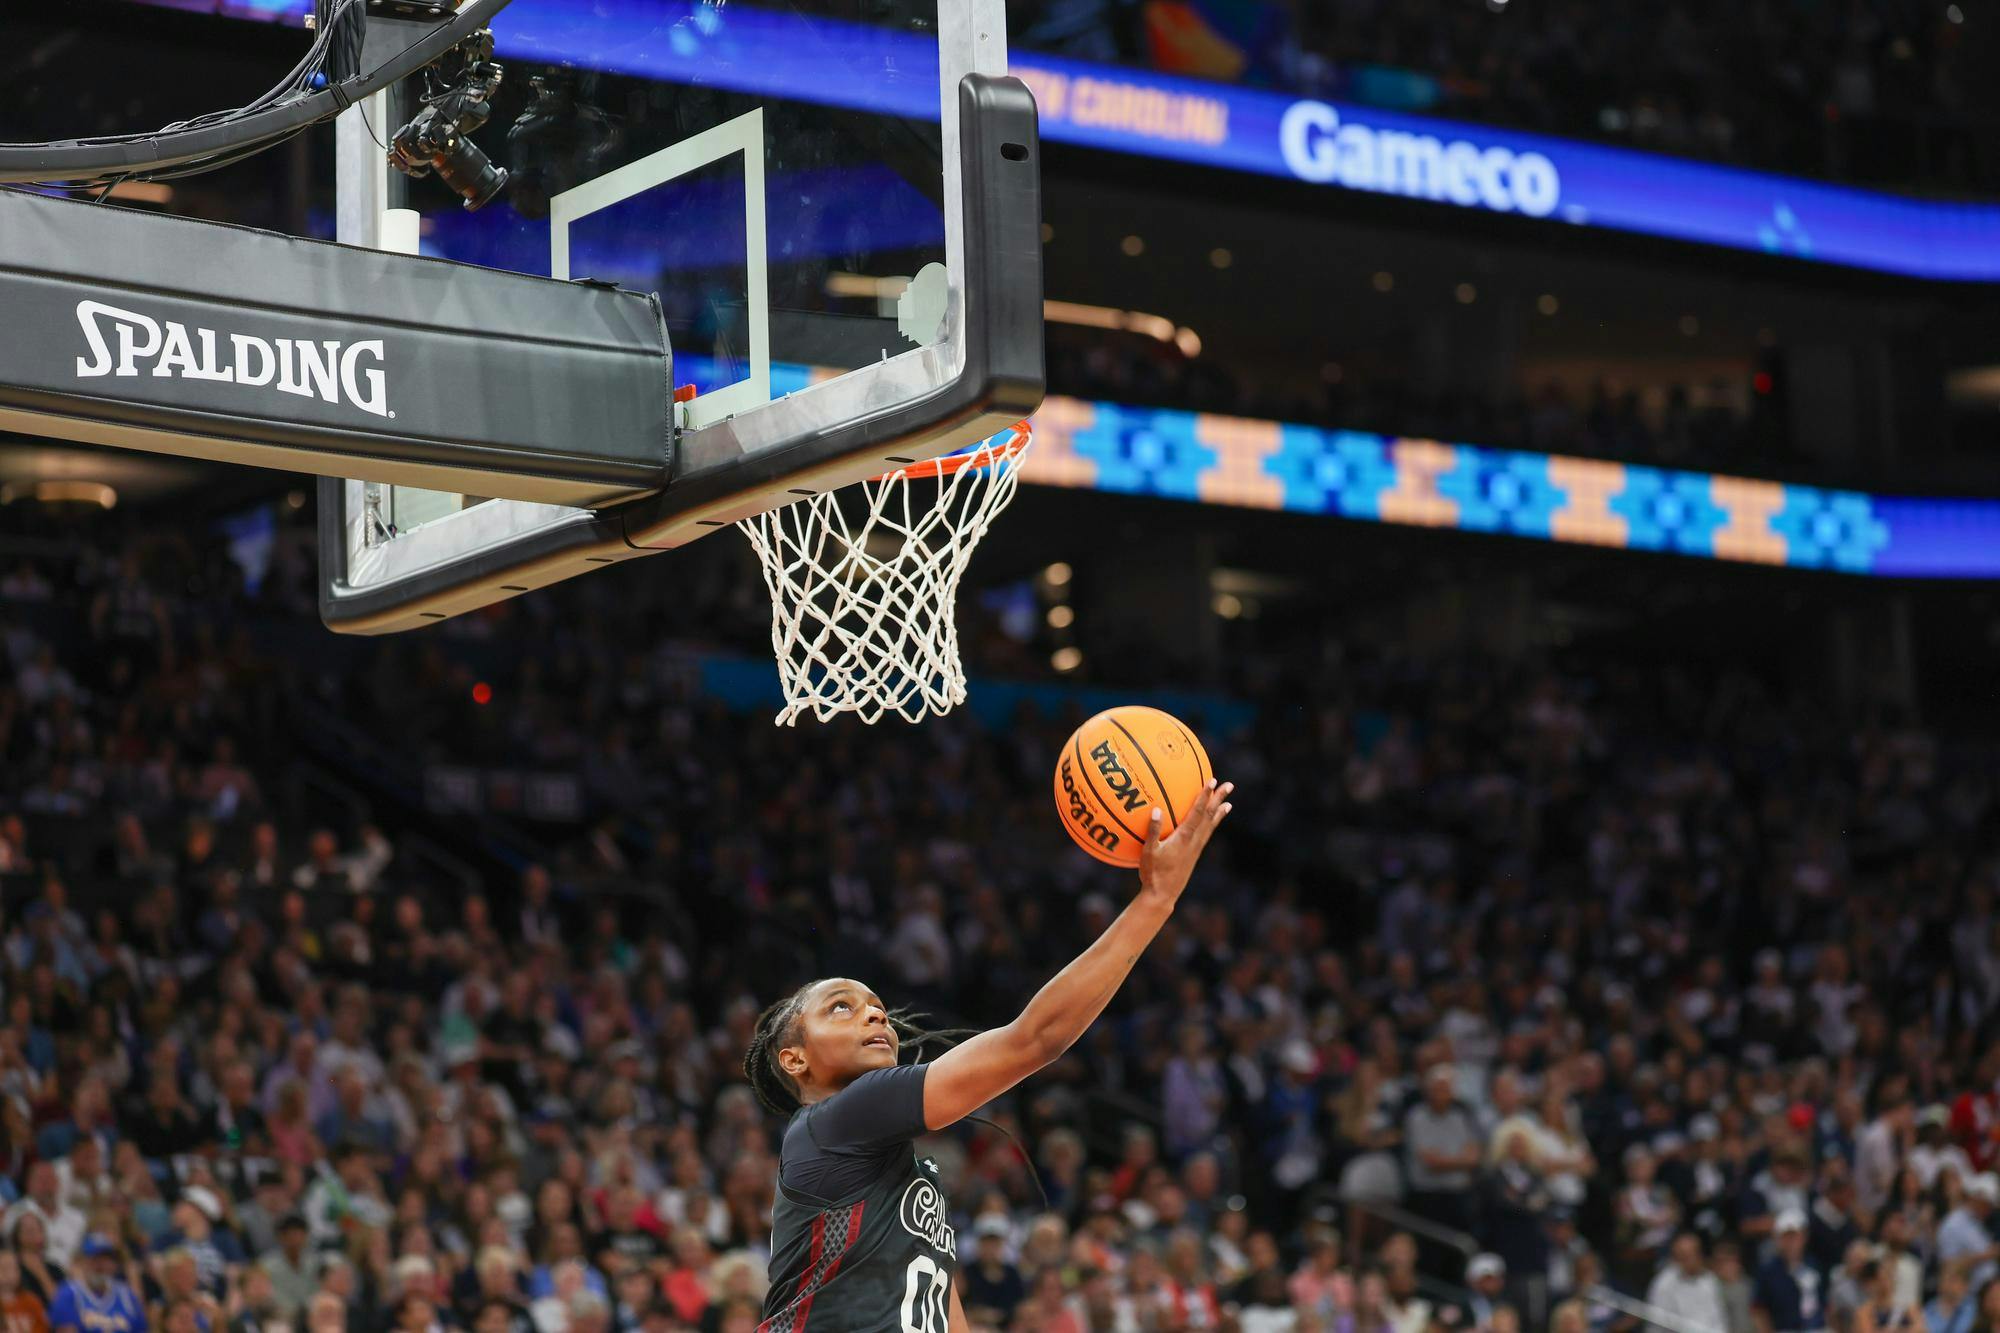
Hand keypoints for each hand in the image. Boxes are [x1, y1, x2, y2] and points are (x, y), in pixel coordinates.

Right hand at [1138, 780, 1233, 906]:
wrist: (1163, 895)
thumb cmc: (1153, 873)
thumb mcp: (1149, 852)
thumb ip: (1153, 831)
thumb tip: (1157, 809)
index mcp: (1184, 838)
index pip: (1198, 812)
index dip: (1205, 796)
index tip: (1212, 781)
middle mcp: (1194, 841)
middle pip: (1210, 816)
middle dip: (1219, 799)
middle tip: (1229, 785)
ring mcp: (1196, 848)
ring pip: (1211, 825)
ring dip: (1219, 812)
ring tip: (1228, 803)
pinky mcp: (1194, 854)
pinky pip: (1206, 834)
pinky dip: (1212, 824)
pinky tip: (1211, 823)